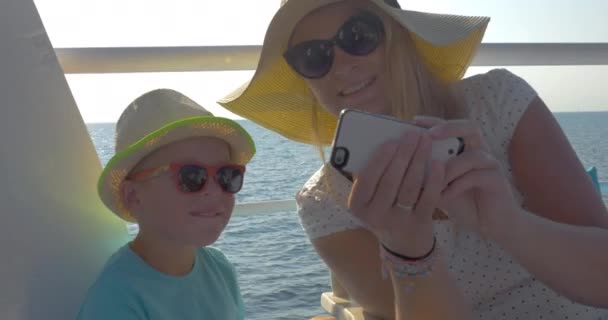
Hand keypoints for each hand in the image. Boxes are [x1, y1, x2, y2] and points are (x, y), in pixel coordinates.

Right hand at [347, 130, 445, 256]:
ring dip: (419, 161)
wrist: (403, 242)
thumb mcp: (369, 196)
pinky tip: (438, 163)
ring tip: (425, 142)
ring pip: (409, 187)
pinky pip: (427, 198)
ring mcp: (398, 221)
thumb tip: (378, 140)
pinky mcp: (419, 224)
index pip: (366, 179)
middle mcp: (374, 215)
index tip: (391, 141)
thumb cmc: (383, 207)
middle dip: (403, 154)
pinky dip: (434, 179)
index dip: (379, 160)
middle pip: (390, 181)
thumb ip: (370, 173)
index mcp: (357, 205)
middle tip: (413, 135)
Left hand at [414, 116, 523, 240]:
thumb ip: (425, 173)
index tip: (414, 121)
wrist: (488, 224)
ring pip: (472, 155)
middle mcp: (479, 151)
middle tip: (430, 135)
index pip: (450, 127)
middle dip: (450, 128)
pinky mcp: (497, 180)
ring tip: (433, 181)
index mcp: (464, 148)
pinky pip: (477, 176)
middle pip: (470, 128)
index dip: (433, 121)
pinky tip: (445, 195)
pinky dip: (458, 185)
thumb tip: (397, 165)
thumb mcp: (438, 186)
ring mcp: (490, 165)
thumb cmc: (461, 202)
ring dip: (450, 168)